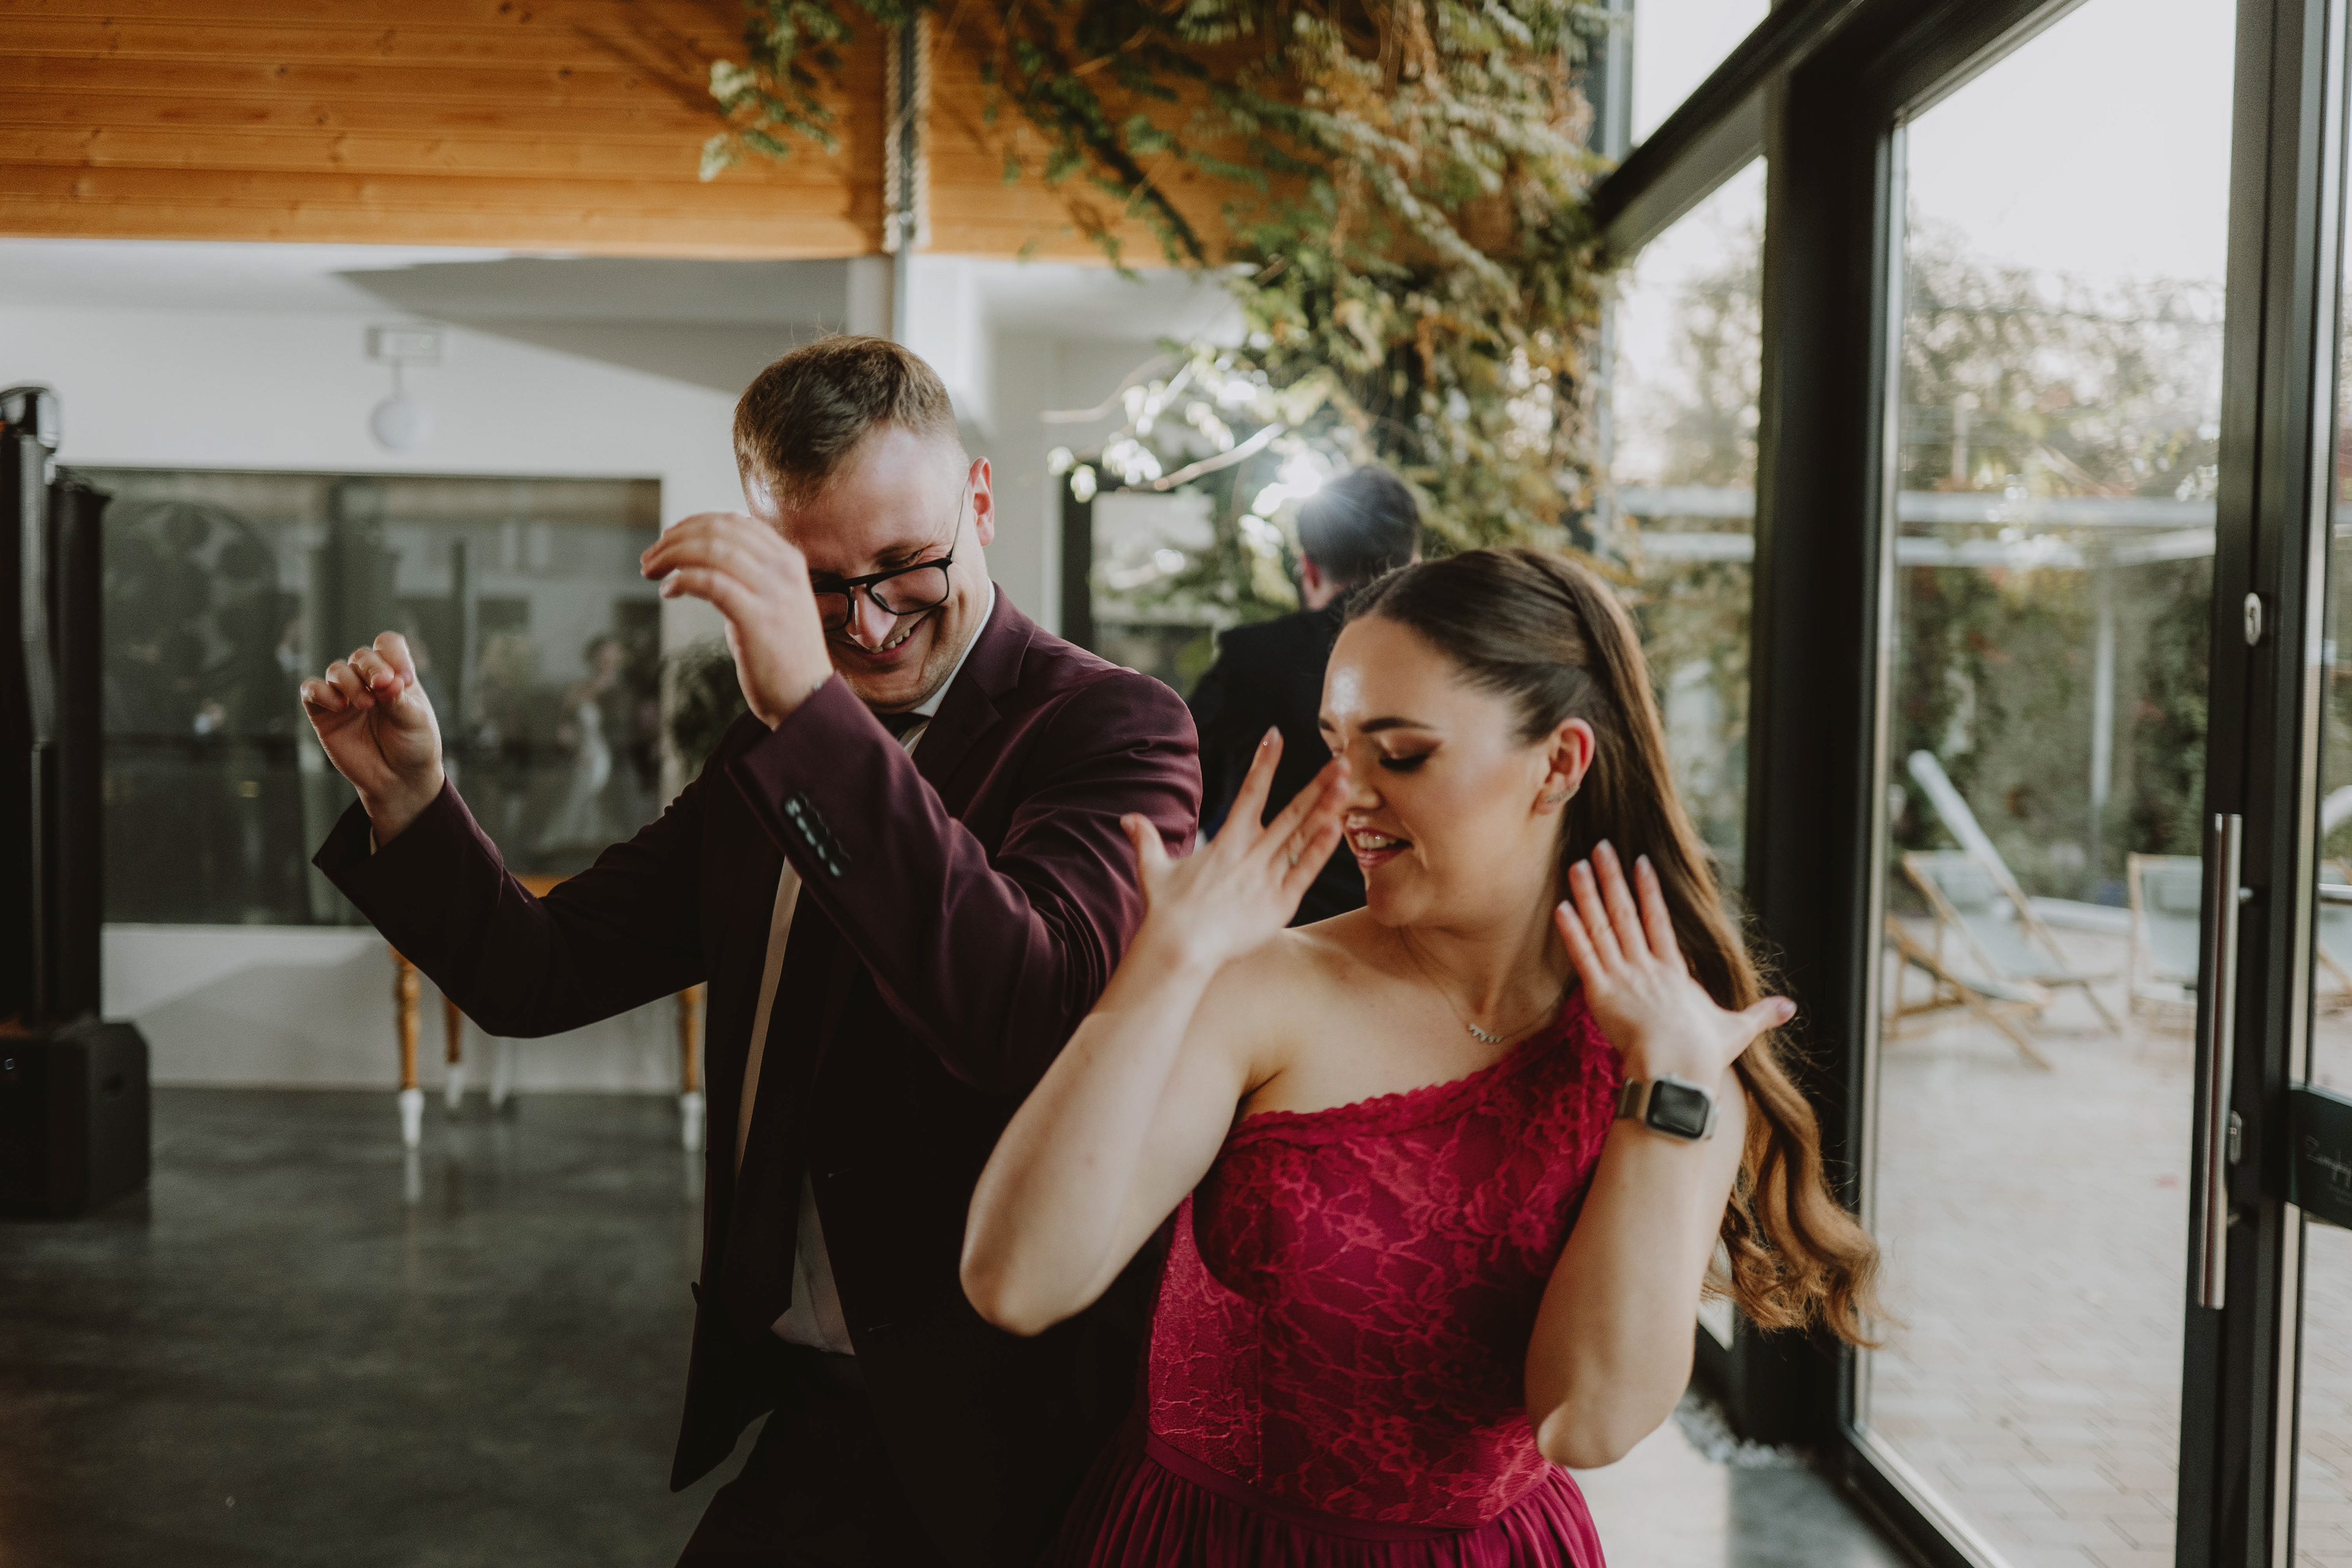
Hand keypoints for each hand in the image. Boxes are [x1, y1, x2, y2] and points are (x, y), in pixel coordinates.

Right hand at [299, 632, 445, 843]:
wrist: (398, 781)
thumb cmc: (413, 746)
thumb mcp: (415, 721)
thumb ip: (398, 698)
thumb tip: (385, 680)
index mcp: (395, 675)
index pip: (388, 645)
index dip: (393, 654)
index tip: (404, 679)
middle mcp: (368, 681)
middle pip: (361, 656)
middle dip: (371, 667)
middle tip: (382, 685)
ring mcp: (344, 696)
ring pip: (336, 670)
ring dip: (349, 682)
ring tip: (366, 704)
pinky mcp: (323, 713)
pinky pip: (311, 690)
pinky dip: (320, 692)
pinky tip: (339, 705)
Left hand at [640, 513, 832, 727]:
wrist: (806, 697)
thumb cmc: (782, 654)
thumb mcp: (771, 601)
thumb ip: (747, 576)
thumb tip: (702, 560)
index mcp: (788, 559)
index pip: (734, 521)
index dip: (694, 524)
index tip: (668, 538)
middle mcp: (783, 568)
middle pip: (718, 530)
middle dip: (674, 538)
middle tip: (650, 557)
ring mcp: (772, 592)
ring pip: (710, 551)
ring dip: (671, 555)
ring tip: (650, 570)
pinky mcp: (756, 617)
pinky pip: (708, 582)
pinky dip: (681, 580)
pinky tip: (668, 591)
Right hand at [1121, 732, 1347, 970]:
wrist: (1178, 949)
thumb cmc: (1167, 911)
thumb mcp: (1153, 870)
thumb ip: (1146, 839)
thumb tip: (1127, 818)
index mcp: (1226, 841)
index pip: (1250, 792)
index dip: (1264, 763)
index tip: (1275, 735)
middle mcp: (1250, 854)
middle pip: (1290, 812)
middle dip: (1317, 785)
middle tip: (1341, 760)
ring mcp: (1267, 878)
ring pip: (1302, 837)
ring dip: (1326, 809)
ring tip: (1346, 785)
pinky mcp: (1279, 903)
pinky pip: (1304, 872)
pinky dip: (1320, 850)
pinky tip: (1337, 827)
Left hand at [1554, 841, 1792, 1082]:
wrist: (1677, 1069)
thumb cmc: (1704, 1053)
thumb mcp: (1737, 1029)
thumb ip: (1761, 1014)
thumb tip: (1791, 1009)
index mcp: (1674, 971)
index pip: (1659, 920)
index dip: (1649, 890)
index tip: (1640, 862)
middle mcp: (1646, 966)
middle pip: (1626, 912)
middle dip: (1612, 878)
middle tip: (1600, 847)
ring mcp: (1623, 976)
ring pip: (1601, 926)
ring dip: (1588, 894)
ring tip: (1576, 865)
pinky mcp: (1600, 993)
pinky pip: (1583, 956)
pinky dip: (1571, 932)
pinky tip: (1561, 907)